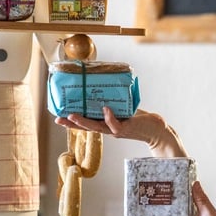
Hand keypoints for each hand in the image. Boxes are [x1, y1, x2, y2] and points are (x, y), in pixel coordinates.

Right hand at [55, 107, 186, 156]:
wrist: (158, 130)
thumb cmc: (142, 119)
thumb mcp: (125, 108)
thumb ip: (116, 102)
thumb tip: (107, 86)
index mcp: (106, 124)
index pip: (87, 122)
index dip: (73, 121)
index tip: (60, 116)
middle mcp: (108, 129)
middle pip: (86, 127)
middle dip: (72, 123)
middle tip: (58, 119)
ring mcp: (116, 130)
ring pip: (96, 127)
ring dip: (84, 122)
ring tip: (72, 116)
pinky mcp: (125, 128)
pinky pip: (114, 124)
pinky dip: (109, 117)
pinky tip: (105, 110)